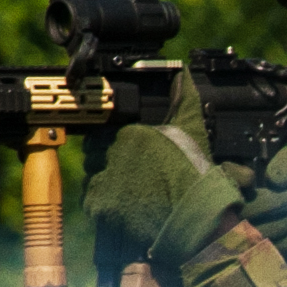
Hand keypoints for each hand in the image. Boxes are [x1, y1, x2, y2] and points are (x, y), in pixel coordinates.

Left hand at [83, 77, 241, 269]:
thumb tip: (184, 73)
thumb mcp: (192, 129)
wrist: (193, 213)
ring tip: (127, 190)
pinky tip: (123, 203)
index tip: (127, 153)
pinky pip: (92, 201)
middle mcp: (112, 153)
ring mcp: (104, 179)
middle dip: (107, 161)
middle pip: (96, 154)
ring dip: (104, 182)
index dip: (113, 143)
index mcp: (130, 133)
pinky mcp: (100, 205)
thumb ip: (184, 98)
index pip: (106, 133)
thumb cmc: (194, 173)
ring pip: (93, 176)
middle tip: (128, 173)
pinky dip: (103, 204)